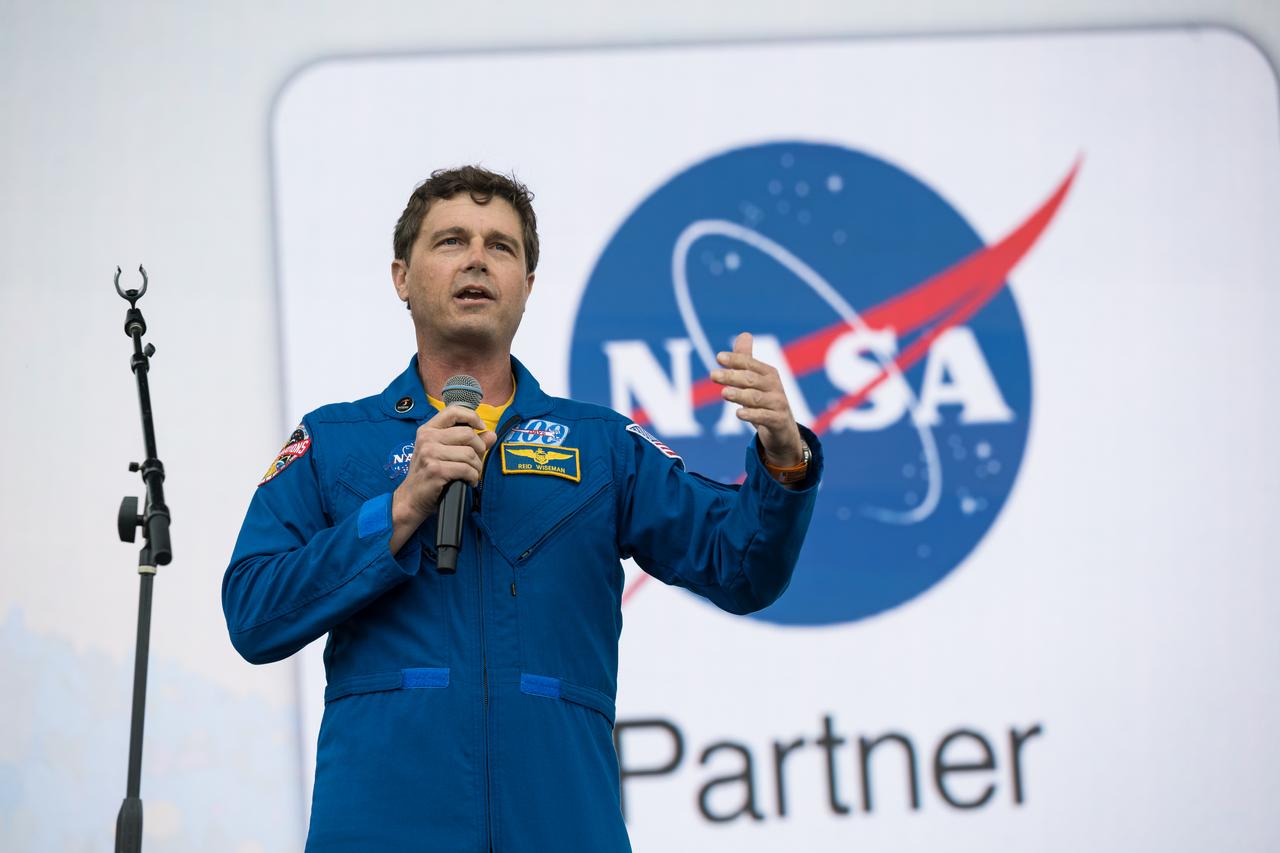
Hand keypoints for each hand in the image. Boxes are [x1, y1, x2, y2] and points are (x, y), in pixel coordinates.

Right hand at [389, 405, 496, 552]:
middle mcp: (427, 438)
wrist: (410, 499)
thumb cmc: (428, 475)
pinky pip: (466, 469)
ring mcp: (430, 453)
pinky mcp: (435, 469)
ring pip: (469, 453)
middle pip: (468, 434)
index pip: (453, 411)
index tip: (480, 428)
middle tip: (476, 461)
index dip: (472, 417)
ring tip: (472, 474)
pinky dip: (473, 477)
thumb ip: (468, 442)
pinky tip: (469, 481)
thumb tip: (491, 434)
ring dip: (477, 467)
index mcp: (428, 430)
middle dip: (479, 449)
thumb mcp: (444, 453)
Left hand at [711, 332, 804, 466]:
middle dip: (732, 376)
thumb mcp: (756, 381)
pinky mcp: (778, 421)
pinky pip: (764, 417)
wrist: (783, 431)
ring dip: (739, 395)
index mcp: (768, 373)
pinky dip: (752, 415)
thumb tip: (744, 334)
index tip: (718, 358)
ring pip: (756, 398)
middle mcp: (775, 386)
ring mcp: (778, 404)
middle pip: (751, 379)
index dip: (735, 360)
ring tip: (723, 393)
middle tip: (713, 376)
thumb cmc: (766, 401)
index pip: (749, 364)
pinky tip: (738, 413)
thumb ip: (747, 360)